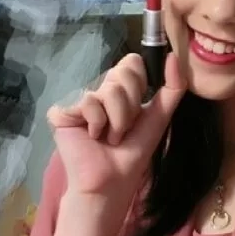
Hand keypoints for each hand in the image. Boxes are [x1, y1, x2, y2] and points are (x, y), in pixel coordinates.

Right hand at [46, 52, 185, 200]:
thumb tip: (173, 55)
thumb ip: (173, 86)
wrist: (114, 180)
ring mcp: (78, 100)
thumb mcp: (160, 115)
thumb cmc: (135, 150)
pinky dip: (97, 123)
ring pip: (109, 91)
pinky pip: (87, 103)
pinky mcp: (61, 112)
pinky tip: (91, 137)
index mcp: (120, 88)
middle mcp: (99, 89)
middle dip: (131, 106)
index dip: (140, 84)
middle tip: (124, 128)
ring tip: (110, 137)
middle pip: (122, 74)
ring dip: (118, 121)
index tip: (140, 108)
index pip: (132, 62)